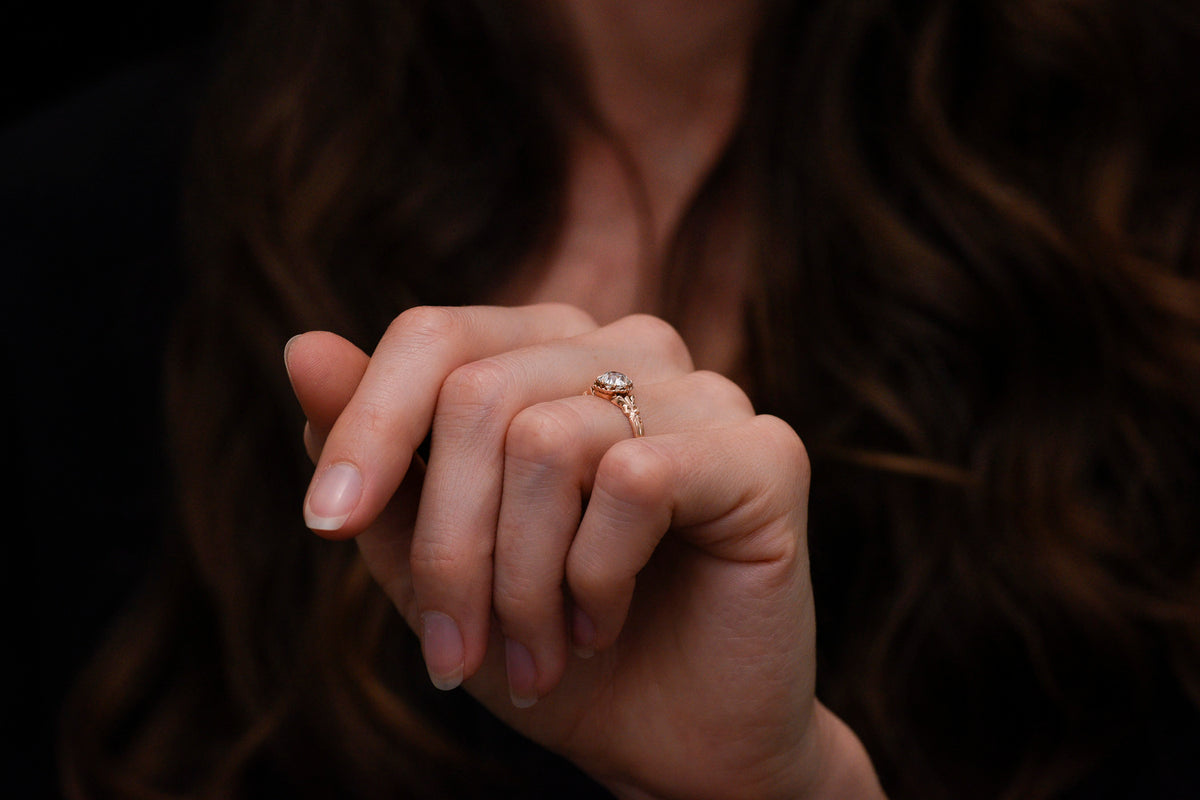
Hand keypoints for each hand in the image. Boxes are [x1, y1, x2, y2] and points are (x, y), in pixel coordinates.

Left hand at [285, 305, 883, 799]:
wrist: (671, 742)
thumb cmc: (548, 643)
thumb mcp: (432, 558)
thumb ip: (377, 456)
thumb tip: (303, 345)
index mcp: (550, 356)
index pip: (436, 337)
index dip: (367, 427)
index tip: (325, 527)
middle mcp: (630, 350)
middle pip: (480, 395)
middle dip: (447, 545)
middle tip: (453, 655)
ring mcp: (705, 393)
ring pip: (550, 440)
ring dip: (519, 582)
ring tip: (533, 656)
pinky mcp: (765, 452)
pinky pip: (637, 479)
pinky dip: (596, 577)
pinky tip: (604, 624)